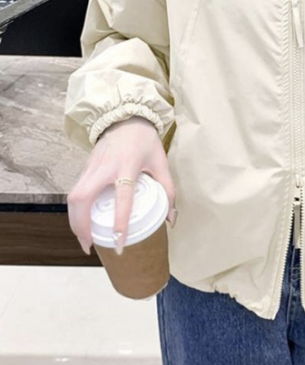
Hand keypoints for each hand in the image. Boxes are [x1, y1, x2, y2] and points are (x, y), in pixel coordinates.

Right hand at [67, 116, 176, 255]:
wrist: (127, 117)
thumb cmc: (145, 141)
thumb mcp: (161, 163)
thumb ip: (168, 190)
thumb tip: (170, 219)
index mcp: (127, 166)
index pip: (122, 197)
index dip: (120, 222)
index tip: (119, 243)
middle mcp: (105, 168)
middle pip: (83, 199)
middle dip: (82, 226)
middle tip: (90, 246)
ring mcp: (91, 167)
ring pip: (73, 197)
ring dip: (75, 221)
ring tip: (85, 239)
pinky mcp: (85, 167)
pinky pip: (75, 192)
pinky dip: (75, 210)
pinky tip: (83, 221)